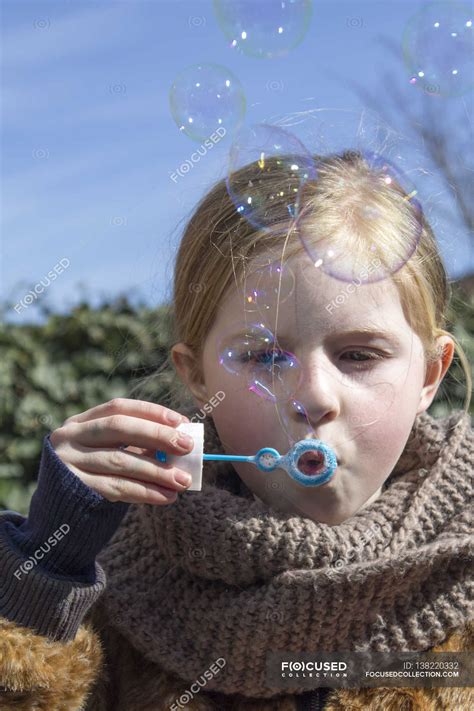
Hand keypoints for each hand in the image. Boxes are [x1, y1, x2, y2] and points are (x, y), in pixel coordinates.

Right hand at [49, 398, 194, 504]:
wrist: (58, 512)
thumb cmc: (94, 476)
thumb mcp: (108, 453)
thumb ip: (136, 445)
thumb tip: (180, 442)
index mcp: (80, 421)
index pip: (118, 407)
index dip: (151, 412)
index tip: (181, 421)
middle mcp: (70, 436)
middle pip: (119, 428)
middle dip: (157, 436)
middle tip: (188, 447)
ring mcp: (68, 461)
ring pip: (120, 460)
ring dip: (156, 471)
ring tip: (183, 481)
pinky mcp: (74, 488)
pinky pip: (115, 488)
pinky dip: (144, 492)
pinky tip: (166, 497)